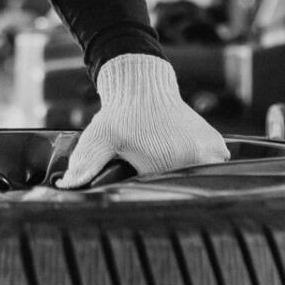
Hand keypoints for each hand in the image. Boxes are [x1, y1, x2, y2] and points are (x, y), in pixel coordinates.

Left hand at [57, 54, 230, 187]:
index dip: (155, 199)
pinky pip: (213, 167)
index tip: (147, 194)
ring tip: (167, 168)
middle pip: (186, 191)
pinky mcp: (217, 145)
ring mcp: (211, 152)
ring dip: (187, 180)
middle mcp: (195, 158)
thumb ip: (84, 166)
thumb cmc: (120, 115)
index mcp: (169, 164)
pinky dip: (200, 168)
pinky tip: (181, 161)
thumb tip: (67, 187)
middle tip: (153, 177)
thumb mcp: (98, 141)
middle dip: (171, 191)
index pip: (167, 197)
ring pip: (202, 181)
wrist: (144, 86)